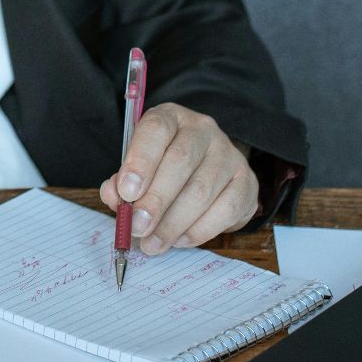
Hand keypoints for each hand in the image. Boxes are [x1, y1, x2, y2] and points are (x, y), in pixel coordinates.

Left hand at [98, 103, 256, 256]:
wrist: (208, 171)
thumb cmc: (164, 168)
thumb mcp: (139, 167)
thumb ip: (122, 182)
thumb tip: (114, 196)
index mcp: (171, 118)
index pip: (156, 129)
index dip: (140, 161)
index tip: (126, 192)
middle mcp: (203, 129)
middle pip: (180, 161)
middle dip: (156, 200)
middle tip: (137, 226)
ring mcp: (229, 154)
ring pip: (202, 190)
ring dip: (173, 223)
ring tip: (152, 243)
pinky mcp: (247, 182)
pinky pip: (225, 210)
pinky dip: (198, 231)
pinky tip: (179, 240)